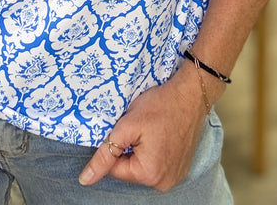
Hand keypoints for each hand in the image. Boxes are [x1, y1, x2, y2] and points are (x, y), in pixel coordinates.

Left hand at [79, 61, 215, 191]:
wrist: (191, 94)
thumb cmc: (160, 106)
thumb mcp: (127, 126)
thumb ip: (105, 155)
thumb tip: (85, 180)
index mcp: (149, 175)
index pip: (115, 168)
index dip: (115, 145)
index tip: (126, 127)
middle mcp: (164, 183)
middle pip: (130, 168)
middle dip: (129, 148)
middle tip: (139, 127)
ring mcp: (175, 176)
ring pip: (143, 165)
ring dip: (141, 149)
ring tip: (151, 129)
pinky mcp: (181, 167)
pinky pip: (158, 163)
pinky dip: (154, 150)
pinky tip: (160, 134)